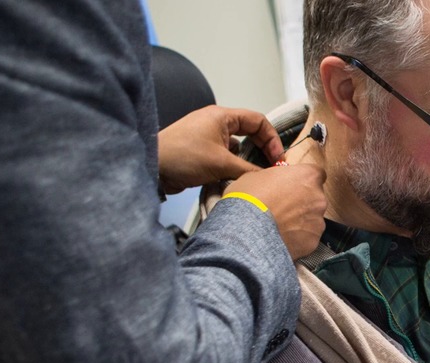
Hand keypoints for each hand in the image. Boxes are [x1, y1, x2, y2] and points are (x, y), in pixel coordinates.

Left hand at [157, 105, 286, 194]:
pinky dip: (235, 166)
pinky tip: (237, 178)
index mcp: (222, 116)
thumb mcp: (222, 164)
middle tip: (272, 168)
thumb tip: (269, 176)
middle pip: (250, 132)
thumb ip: (249, 170)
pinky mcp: (202, 152)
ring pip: (239, 146)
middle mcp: (216, 123)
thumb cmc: (183, 157)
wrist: (151, 168)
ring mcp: (208, 137)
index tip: (277, 159)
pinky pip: (226, 156)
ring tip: (255, 175)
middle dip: (263, 149)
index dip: (272, 139)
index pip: (258, 121)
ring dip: (248, 160)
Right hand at [226, 164, 326, 259]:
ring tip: (280, 226)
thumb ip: (275, 178)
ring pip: (312, 219)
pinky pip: (307, 237)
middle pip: (315, 198)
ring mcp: (318, 221)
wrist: (247, 230)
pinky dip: (298, 238)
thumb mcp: (256, 176)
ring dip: (300, 221)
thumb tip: (275, 183)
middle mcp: (318, 198)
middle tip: (283, 208)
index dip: (304, 181)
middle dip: (302, 202)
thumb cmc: (248, 199)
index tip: (294, 186)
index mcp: (308, 177)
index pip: (316, 175)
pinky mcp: (313, 241)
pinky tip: (282, 238)